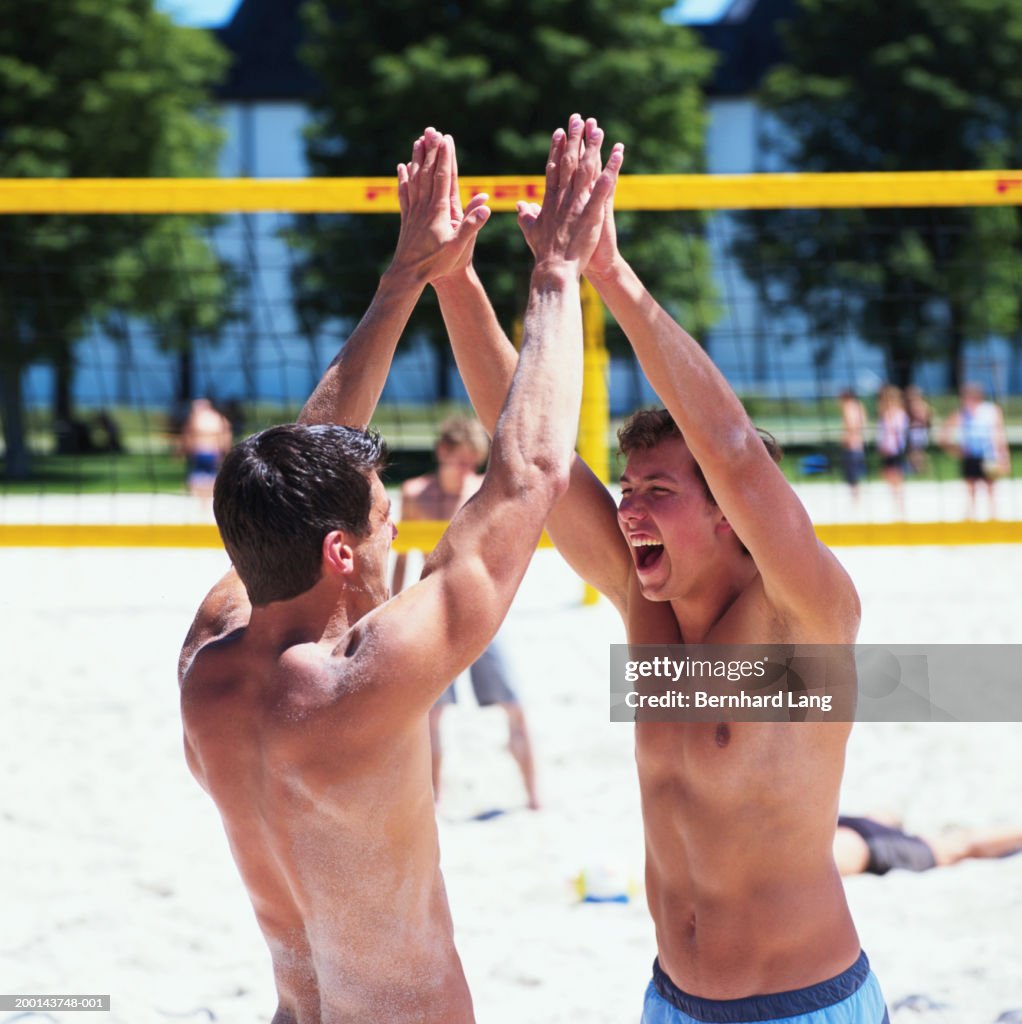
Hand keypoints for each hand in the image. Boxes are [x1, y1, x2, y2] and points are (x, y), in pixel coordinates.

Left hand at [390, 128, 490, 284]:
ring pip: (414, 178)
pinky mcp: (406, 218)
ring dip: (416, 159)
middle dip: (430, 150)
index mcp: (438, 210)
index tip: (446, 138)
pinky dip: (403, 178)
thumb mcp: (458, 246)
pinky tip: (401, 168)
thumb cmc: (435, 263)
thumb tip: (486, 206)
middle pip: (427, 172)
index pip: (442, 177)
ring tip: (418, 141)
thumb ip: (472, 225)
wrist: (408, 275)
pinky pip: (404, 193)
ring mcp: (413, 211)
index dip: (444, 156)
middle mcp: (424, 206)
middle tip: (431, 130)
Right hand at [516, 114, 622, 275]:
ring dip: (592, 147)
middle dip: (573, 138)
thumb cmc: (543, 254)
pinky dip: (612, 169)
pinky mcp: (591, 213)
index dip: (556, 149)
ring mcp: (577, 204)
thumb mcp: (531, 232)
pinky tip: (618, 154)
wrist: (554, 270)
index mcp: (550, 201)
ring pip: (586, 169)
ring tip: (598, 128)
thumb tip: (520, 206)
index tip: (559, 132)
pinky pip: (604, 187)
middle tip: (577, 118)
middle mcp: (563, 198)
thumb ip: (526, 216)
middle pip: (569, 162)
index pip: (553, 168)